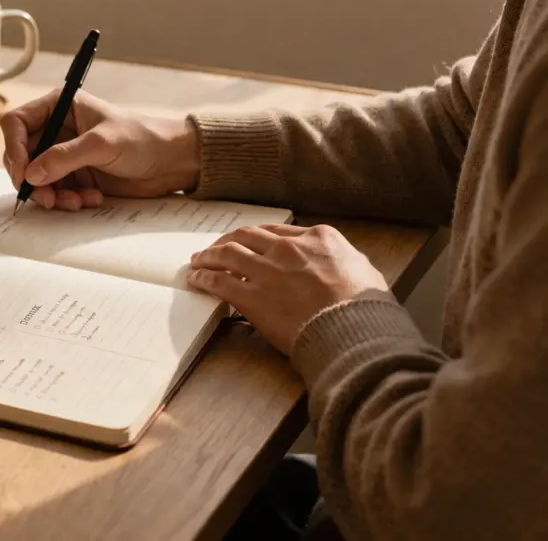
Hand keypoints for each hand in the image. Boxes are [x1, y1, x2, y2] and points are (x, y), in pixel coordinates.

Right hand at [0, 88, 200, 210]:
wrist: (170, 163)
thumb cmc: (142, 139)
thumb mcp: (102, 144)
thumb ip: (64, 157)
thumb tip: (31, 175)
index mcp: (59, 107)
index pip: (16, 124)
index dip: (14, 148)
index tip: (24, 174)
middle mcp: (56, 130)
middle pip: (21, 156)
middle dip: (31, 180)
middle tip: (47, 198)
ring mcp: (63, 155)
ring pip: (35, 179)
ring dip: (50, 194)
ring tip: (74, 202)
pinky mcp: (73, 176)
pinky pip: (54, 192)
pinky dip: (66, 200)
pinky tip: (90, 199)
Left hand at [187, 224, 393, 355]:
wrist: (355, 332)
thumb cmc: (368, 310)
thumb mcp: (367, 274)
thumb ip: (349, 264)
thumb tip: (347, 267)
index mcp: (319, 239)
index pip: (278, 231)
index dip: (258, 237)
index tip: (249, 242)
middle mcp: (290, 249)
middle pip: (247, 236)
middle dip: (227, 241)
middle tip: (216, 248)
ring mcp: (268, 271)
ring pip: (227, 254)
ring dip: (208, 256)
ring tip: (197, 262)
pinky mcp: (252, 296)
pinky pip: (219, 282)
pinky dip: (204, 278)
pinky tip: (196, 280)